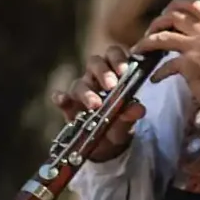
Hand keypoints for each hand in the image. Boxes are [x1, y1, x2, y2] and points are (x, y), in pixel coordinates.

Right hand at [51, 45, 144, 162]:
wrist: (107, 145)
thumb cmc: (120, 122)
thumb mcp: (128, 119)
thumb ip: (132, 112)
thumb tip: (139, 109)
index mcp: (113, 72)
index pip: (113, 55)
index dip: (117, 59)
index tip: (124, 71)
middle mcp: (95, 77)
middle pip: (94, 63)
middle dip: (103, 72)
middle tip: (111, 86)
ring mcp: (80, 91)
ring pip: (79, 83)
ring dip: (87, 92)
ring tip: (95, 104)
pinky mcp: (69, 107)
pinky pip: (62, 99)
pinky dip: (61, 98)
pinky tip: (62, 100)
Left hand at [139, 0, 199, 124]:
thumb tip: (186, 32)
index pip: (194, 4)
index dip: (175, 6)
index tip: (166, 13)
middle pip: (173, 16)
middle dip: (156, 23)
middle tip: (150, 32)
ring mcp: (197, 47)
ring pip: (162, 36)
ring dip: (147, 42)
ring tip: (140, 49)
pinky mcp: (189, 65)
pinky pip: (165, 65)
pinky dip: (158, 73)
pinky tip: (155, 78)